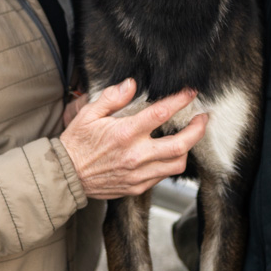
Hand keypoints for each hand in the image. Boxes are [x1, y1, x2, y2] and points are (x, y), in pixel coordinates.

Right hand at [59, 79, 206, 199]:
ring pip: (177, 164)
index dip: (180, 101)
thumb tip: (131, 84)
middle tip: (203, 118)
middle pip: (180, 144)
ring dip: (187, 149)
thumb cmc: (76, 144)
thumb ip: (112, 97)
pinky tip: (169, 153)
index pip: (161, 114)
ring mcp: (138, 174)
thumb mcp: (88, 114)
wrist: (66, 177)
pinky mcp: (137, 187)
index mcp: (125, 134)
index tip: (190, 93)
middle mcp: (135, 156)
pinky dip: (171, 163)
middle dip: (198, 129)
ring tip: (189, 137)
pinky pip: (163, 176)